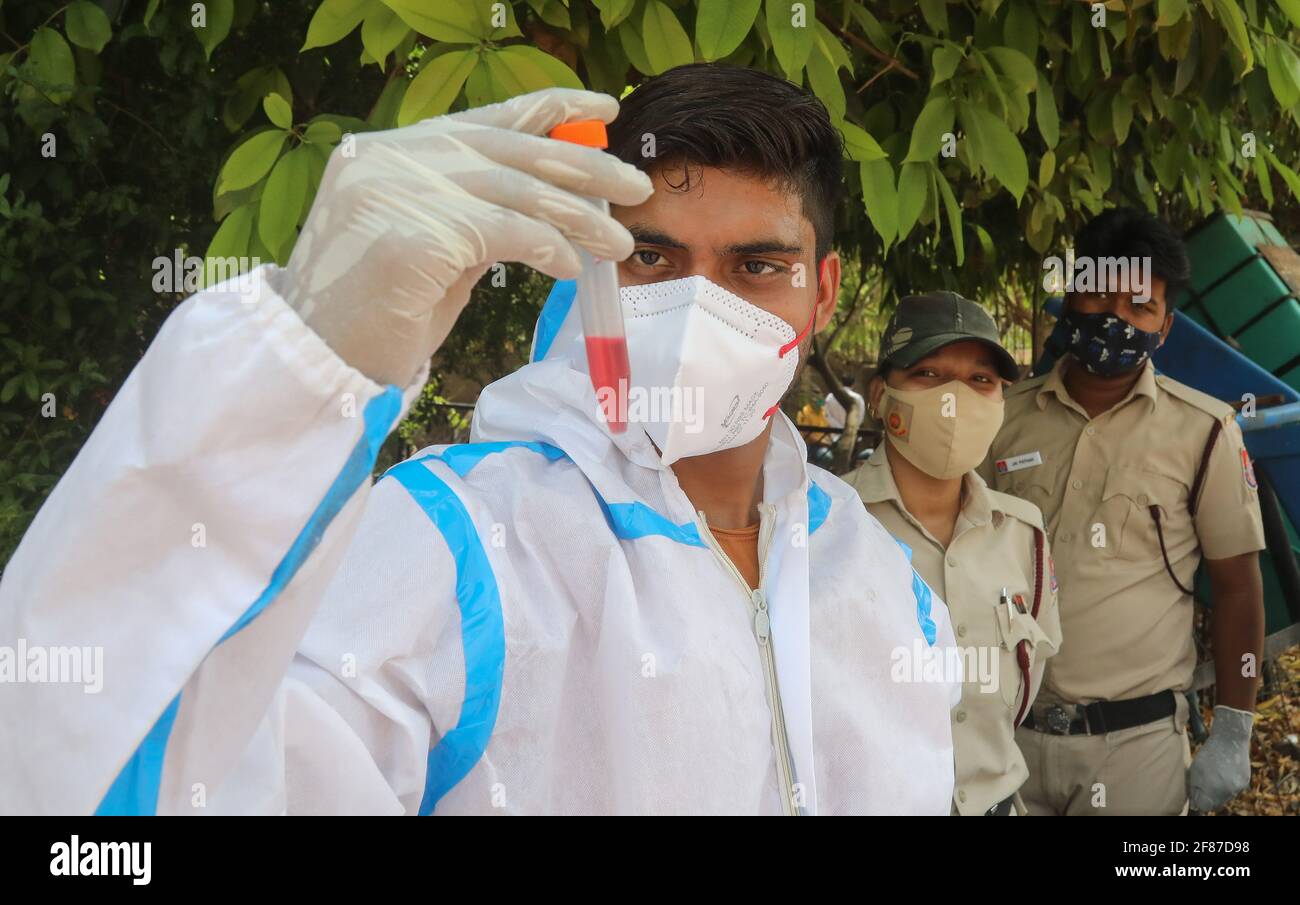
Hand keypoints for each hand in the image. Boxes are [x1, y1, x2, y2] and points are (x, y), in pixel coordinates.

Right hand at [278, 88, 653, 386]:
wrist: (319, 361)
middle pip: (510, 150)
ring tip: (617, 242)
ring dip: (579, 217)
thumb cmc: (377, 313)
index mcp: (390, 150)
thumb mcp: (434, 247)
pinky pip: (508, 233)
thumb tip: (549, 201)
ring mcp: (398, 189)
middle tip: (634, 187)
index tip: (602, 107)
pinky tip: (572, 268)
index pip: (483, 118)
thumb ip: (476, 213)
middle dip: (582, 168)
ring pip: (517, 191)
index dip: (549, 109)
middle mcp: (390, 157)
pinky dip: (550, 248)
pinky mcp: (416, 233)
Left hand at [1188, 705, 1252, 811]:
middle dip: (1208, 798)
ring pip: (1225, 798)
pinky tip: (1223, 773)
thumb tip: (1195, 805)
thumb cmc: (1208, 753)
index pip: (1204, 806)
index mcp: (1212, 787)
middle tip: (1203, 784)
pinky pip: (1233, 790)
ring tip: (1214, 776)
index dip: (1198, 802)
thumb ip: (1194, 789)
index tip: (1195, 796)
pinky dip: (1227, 785)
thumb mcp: (1195, 770)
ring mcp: (1238, 787)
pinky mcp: (1245, 782)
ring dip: (1218, 792)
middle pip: (1216, 804)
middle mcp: (1227, 791)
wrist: (1230, 740)